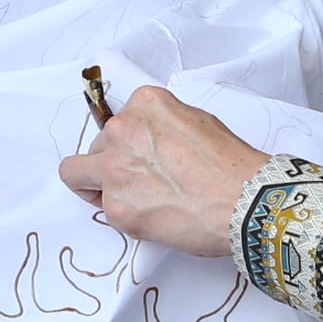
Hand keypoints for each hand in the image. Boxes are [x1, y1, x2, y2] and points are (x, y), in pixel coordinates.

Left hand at [60, 84, 272, 258]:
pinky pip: (103, 210)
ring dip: (101, 188)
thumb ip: (160, 126)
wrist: (247, 201)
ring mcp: (114, 168)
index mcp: (144, 104)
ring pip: (76, 175)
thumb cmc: (232, 166)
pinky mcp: (115, 206)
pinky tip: (154, 217)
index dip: (126, 144)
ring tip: (139, 201)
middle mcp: (122, 130)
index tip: (139, 158)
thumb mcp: (197, 121)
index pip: (115, 123)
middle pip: (94, 148)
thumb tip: (148, 142)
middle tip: (142, 184)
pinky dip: (123, 216)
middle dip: (111, 166)